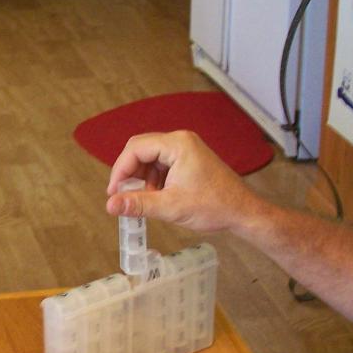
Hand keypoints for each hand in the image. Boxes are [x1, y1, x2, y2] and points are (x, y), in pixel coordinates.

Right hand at [105, 131, 256, 234]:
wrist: (242, 212)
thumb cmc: (214, 207)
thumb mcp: (171, 207)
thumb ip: (138, 204)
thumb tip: (110, 205)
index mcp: (178, 144)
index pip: (136, 148)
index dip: (120, 170)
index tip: (113, 192)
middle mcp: (181, 141)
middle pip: (141, 150)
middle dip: (129, 173)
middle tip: (122, 195)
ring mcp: (186, 149)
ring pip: (150, 158)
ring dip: (141, 178)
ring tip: (143, 199)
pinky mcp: (189, 159)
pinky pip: (162, 164)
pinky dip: (153, 180)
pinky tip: (156, 197)